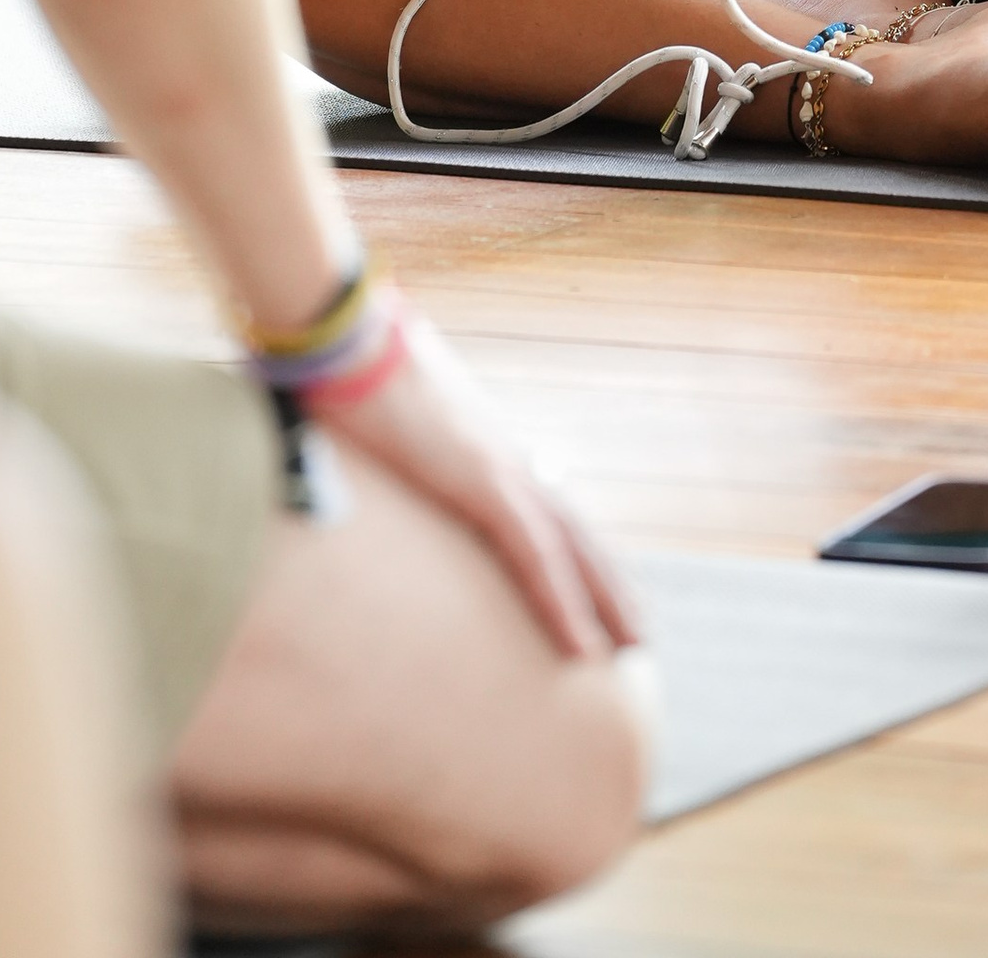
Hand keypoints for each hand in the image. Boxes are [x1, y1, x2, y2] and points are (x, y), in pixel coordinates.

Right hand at [324, 304, 638, 660]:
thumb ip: (396, 453)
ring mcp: (502, 467)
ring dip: (603, 601)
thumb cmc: (355, 377)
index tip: (600, 593)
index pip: (548, 510)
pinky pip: (536, 553)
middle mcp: (508, 457)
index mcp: (488, 448)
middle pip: (576, 532)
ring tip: (630, 648)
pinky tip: (581, 644)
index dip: (578, 554)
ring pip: (570, 549)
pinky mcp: (485, 480)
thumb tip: (371, 463)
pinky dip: (563, 600)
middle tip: (637, 634)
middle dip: (608, 585)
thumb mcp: (385, 429)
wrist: (350, 338)